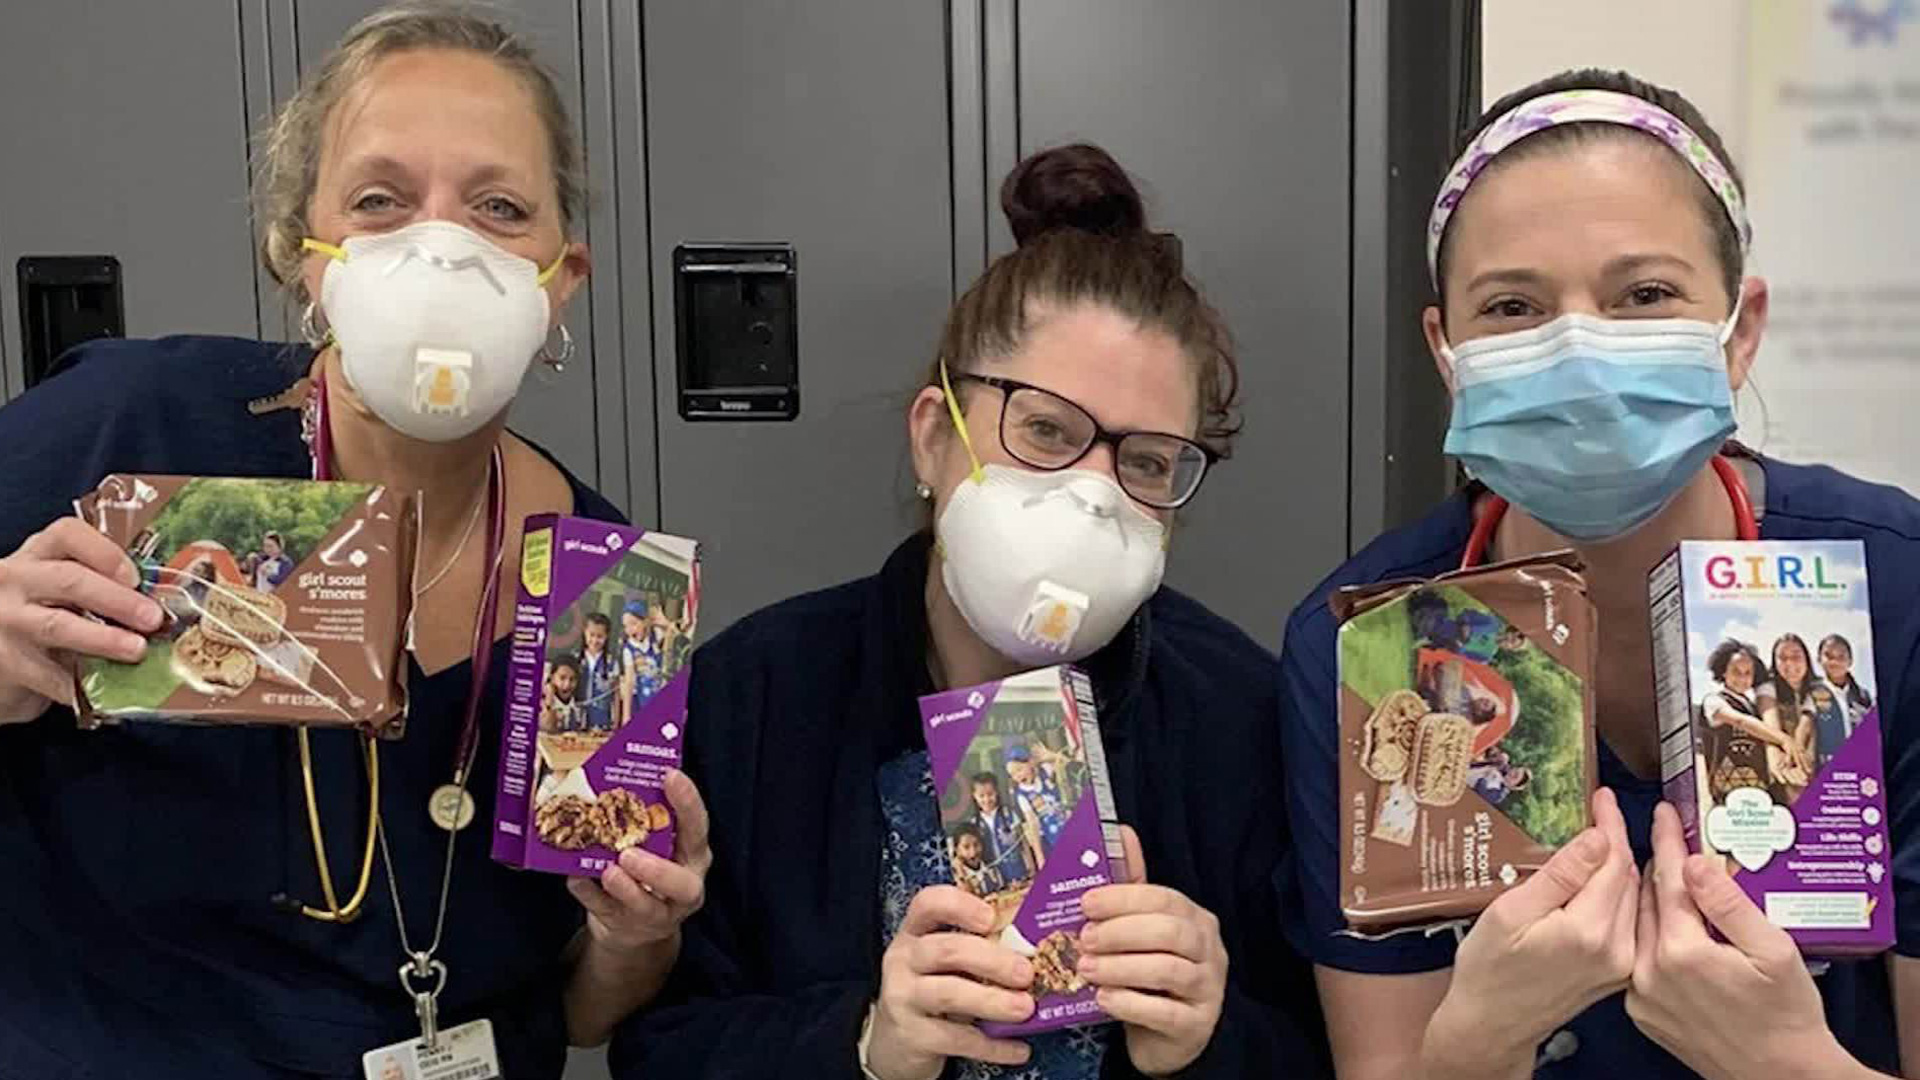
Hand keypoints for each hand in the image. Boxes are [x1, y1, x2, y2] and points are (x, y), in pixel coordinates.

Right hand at [0, 519, 162, 722]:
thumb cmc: (41, 614)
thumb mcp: (60, 589)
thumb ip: (98, 585)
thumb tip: (162, 603)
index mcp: (39, 554)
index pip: (67, 534)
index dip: (106, 553)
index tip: (136, 577)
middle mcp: (16, 581)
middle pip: (69, 580)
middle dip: (117, 599)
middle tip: (152, 618)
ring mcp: (6, 621)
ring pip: (57, 626)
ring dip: (103, 640)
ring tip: (136, 650)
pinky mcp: (5, 662)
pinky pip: (48, 674)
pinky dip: (81, 684)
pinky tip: (109, 690)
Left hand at [567, 770, 711, 952]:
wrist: (635, 928)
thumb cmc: (648, 873)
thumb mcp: (658, 847)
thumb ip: (647, 823)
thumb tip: (613, 778)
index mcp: (692, 857)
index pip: (698, 829)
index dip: (688, 803)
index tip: (671, 776)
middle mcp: (682, 888)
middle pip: (683, 884)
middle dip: (658, 870)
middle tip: (630, 853)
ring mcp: (655, 914)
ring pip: (646, 906)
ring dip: (626, 888)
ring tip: (609, 871)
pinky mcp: (625, 927)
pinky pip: (606, 912)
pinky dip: (589, 895)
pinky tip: (575, 879)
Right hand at [867, 885, 1033, 1079]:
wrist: (895, 1040)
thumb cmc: (933, 988)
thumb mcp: (946, 962)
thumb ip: (978, 949)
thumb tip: (1034, 948)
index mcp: (916, 932)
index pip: (928, 903)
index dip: (959, 905)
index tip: (991, 917)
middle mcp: (904, 959)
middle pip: (946, 950)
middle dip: (992, 960)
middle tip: (1026, 973)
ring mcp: (903, 997)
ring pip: (949, 994)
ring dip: (993, 1000)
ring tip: (1025, 1008)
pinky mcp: (911, 1035)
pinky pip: (956, 1039)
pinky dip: (992, 1045)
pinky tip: (1018, 1048)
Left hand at [1079, 825, 1227, 1076]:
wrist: (1168, 1037)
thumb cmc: (1150, 975)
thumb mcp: (1142, 930)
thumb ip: (1133, 887)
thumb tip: (1120, 831)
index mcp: (1195, 920)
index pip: (1165, 899)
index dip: (1124, 899)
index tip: (1086, 903)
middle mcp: (1209, 951)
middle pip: (1170, 933)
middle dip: (1121, 932)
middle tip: (1084, 938)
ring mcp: (1207, 990)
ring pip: (1168, 971)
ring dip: (1121, 967)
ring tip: (1086, 968)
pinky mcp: (1195, 1026)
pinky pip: (1165, 1013)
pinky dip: (1130, 1003)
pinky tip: (1103, 999)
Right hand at [1426, 788, 1637, 1070]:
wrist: (1492, 1024)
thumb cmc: (1489, 968)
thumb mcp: (1511, 912)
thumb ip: (1559, 875)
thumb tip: (1597, 837)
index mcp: (1590, 930)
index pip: (1613, 862)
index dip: (1610, 824)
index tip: (1602, 797)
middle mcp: (1616, 949)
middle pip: (1629, 879)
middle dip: (1617, 840)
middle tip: (1601, 808)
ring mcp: (1621, 964)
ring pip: (1631, 898)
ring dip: (1620, 864)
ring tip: (1603, 834)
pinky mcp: (1617, 972)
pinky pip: (1626, 919)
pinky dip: (1618, 891)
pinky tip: (1602, 876)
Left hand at [1623, 803, 1851, 1079]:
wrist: (1779, 1074)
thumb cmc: (1787, 1014)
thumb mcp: (1773, 951)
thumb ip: (1730, 904)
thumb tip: (1695, 863)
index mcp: (1682, 951)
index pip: (1668, 880)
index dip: (1667, 841)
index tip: (1662, 811)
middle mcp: (1651, 971)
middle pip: (1646, 901)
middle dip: (1656, 866)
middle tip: (1663, 835)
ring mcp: (1641, 994)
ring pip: (1639, 929)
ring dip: (1650, 899)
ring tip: (1666, 873)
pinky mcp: (1641, 1012)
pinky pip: (1639, 959)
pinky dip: (1649, 935)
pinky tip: (1667, 923)